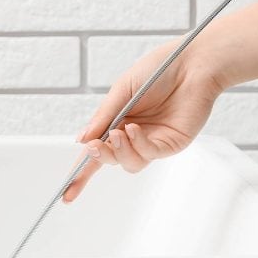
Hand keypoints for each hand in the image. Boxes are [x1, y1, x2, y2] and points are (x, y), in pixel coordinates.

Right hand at [62, 40, 225, 202]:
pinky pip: (150, 154)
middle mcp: (133, 134)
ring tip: (117, 134)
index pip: (96, 150)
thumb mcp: (121, 90)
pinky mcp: (171, 144)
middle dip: (99, 157)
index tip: (66, 194)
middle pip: (111, 160)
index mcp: (118, 121)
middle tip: (93, 146)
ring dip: (119, 152)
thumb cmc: (158, 70)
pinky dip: (138, 144)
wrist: (191, 64)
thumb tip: (81, 140)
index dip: (81, 173)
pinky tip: (135, 129)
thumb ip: (103, 117)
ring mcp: (152, 141)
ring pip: (130, 163)